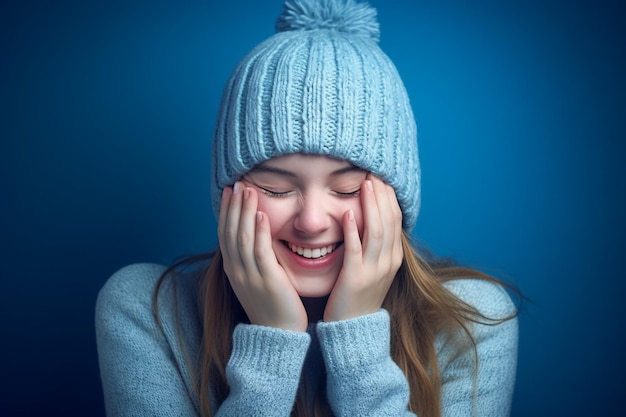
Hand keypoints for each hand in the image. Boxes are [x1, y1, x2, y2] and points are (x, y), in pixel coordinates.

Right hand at [218, 182, 307, 331]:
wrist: (277, 334)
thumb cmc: (271, 305)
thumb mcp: (255, 279)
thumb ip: (254, 258)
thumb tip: (255, 234)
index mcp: (233, 269)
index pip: (225, 234)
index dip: (227, 211)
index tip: (230, 191)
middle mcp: (237, 270)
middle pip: (231, 231)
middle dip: (234, 205)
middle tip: (237, 183)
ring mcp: (250, 275)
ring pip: (243, 237)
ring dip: (245, 212)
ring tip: (248, 190)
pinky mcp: (267, 280)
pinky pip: (260, 251)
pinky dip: (259, 231)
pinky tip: (261, 215)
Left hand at [323, 175, 402, 321]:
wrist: (353, 328)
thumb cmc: (359, 295)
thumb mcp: (375, 268)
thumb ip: (375, 245)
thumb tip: (371, 219)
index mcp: (394, 257)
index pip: (396, 219)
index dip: (389, 197)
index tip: (380, 177)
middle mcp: (388, 261)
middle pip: (389, 220)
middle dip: (381, 194)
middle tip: (372, 172)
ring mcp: (373, 270)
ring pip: (377, 230)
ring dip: (371, 205)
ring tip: (364, 184)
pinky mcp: (355, 277)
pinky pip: (355, 249)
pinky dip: (353, 229)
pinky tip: (348, 212)